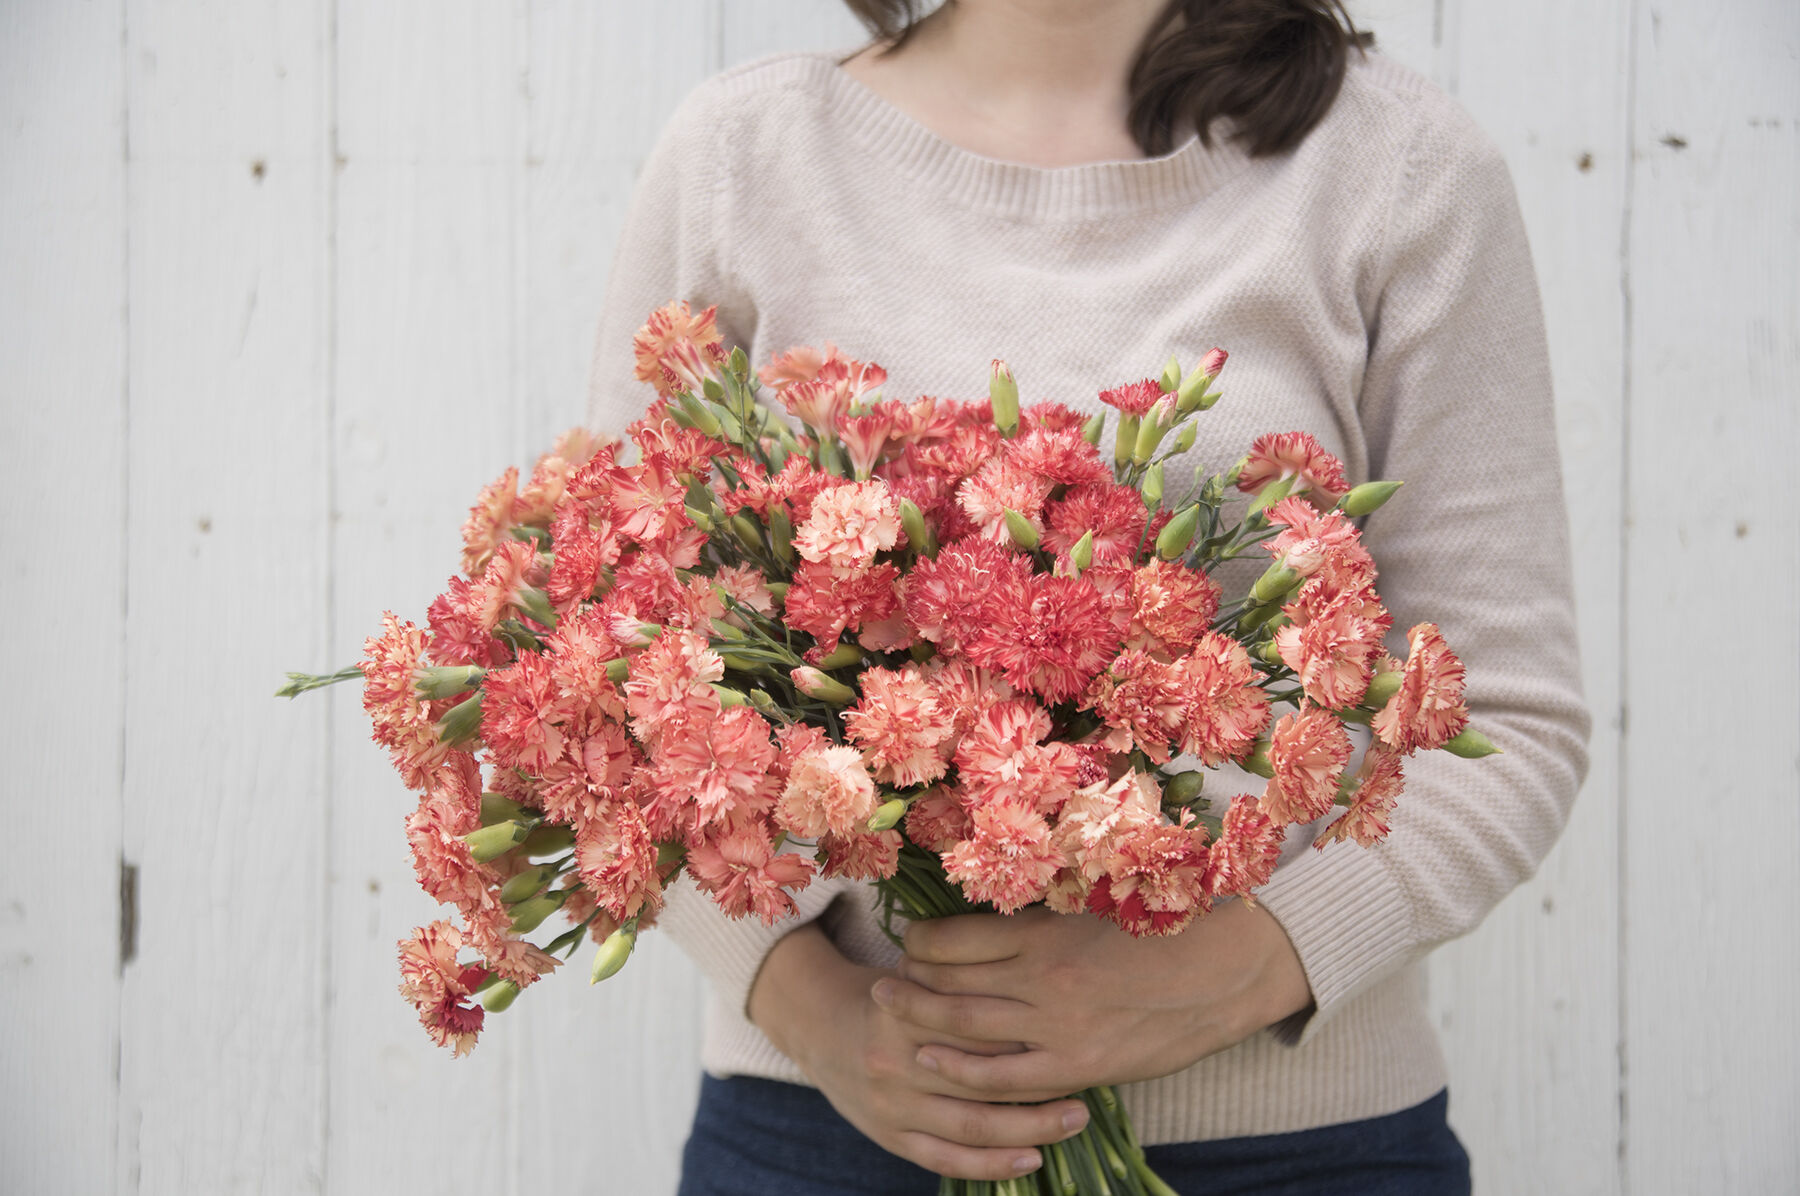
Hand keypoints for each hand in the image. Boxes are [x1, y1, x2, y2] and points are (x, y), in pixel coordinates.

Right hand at [746, 922, 1091, 1180]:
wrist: (818, 1027)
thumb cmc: (887, 990)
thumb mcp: (914, 968)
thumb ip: (960, 971)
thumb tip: (1032, 954)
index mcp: (903, 1011)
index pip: (976, 1024)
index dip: (1027, 1028)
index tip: (1076, 1026)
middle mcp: (896, 1061)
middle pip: (980, 1077)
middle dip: (1040, 1080)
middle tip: (1090, 1078)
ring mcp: (892, 1105)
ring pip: (971, 1125)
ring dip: (1030, 1127)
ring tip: (1077, 1119)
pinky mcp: (891, 1137)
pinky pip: (947, 1160)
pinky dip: (991, 1164)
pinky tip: (1031, 1159)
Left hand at [875, 899, 1312, 1102]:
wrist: (1235, 967)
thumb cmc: (1172, 920)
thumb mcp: (1100, 898)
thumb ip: (1047, 909)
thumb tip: (998, 908)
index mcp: (1047, 930)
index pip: (959, 938)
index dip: (923, 941)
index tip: (909, 939)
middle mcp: (1044, 980)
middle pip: (953, 985)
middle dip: (909, 987)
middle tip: (879, 988)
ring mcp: (1061, 1028)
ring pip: (971, 1034)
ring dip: (927, 1029)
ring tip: (896, 1026)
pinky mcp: (1083, 1066)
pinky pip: (1013, 1080)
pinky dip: (973, 1077)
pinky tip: (946, 1069)